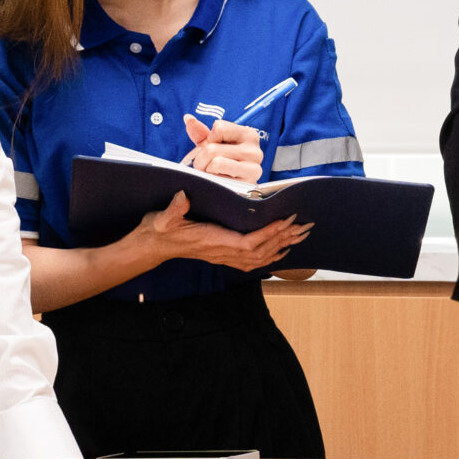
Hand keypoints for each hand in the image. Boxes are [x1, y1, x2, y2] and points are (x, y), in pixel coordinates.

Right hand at [116, 193, 311, 274]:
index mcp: (212, 241)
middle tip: (305, 226)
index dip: (268, 235)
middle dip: (284, 239)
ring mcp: (223, 256)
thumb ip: (173, 209)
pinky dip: (270, 255)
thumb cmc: (159, 229)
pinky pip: (252, 261)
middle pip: (260, 252)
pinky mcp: (223, 255)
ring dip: (282, 247)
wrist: (152, 245)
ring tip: (301, 236)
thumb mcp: (162, 218)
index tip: (286, 221)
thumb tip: (182, 197)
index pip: (247, 243)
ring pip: (259, 258)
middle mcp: (222, 252)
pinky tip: (282, 250)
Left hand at [182, 114, 264, 183]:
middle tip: (204, 164)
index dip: (209, 138)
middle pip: (212, 148)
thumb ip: (201, 132)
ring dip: (205, 169)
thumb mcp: (214, 144)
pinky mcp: (247, 185)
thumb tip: (188, 118)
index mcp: (249, 135)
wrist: (235, 187)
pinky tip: (218, 181)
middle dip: (201, 158)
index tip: (212, 146)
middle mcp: (255, 151)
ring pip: (216, 163)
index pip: (219, 127)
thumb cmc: (225, 162)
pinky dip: (212, 180)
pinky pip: (219, 179)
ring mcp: (253, 169)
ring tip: (210, 172)